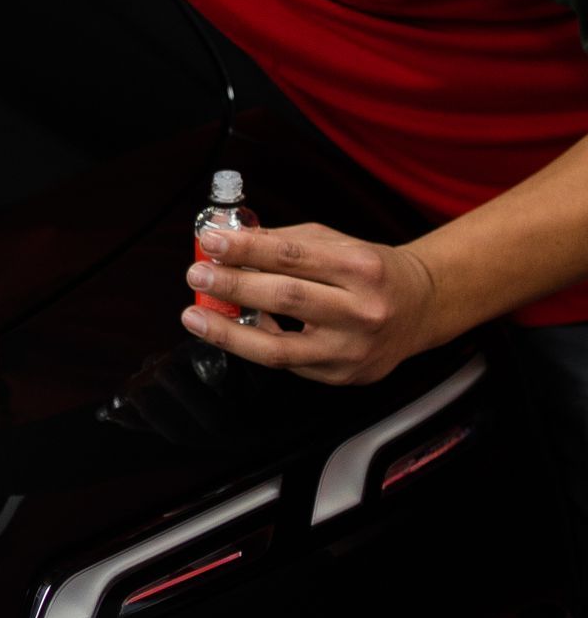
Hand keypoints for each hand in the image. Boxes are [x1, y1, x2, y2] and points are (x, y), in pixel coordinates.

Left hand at [183, 221, 443, 385]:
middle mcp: (361, 310)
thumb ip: (283, 242)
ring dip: (229, 332)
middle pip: (285, 298)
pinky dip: (255, 346)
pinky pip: (288, 364)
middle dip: (233, 286)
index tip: (211, 241)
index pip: (292, 256)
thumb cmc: (371, 270)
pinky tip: (233, 332)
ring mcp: (352, 349)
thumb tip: (229, 241)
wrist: (421, 308)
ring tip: (195, 317)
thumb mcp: (334, 242)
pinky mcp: (342, 376)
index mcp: (360, 267)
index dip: (246, 249)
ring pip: (279, 348)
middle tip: (197, 275)